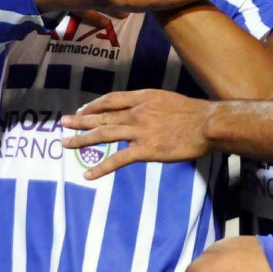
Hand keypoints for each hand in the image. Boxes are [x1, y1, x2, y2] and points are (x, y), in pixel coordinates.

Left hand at [60, 90, 211, 179]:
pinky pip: (118, 159)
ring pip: (103, 134)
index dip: (94, 105)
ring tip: (65, 143)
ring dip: (82, 139)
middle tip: (64, 122)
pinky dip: (100, 167)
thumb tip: (140, 110)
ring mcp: (140, 130)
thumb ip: (151, 104)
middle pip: (102, 115)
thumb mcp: (167, 99)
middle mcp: (137, 111)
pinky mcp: (146, 150)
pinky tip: (88, 174)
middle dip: (80, 120)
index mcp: (142, 97)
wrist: (208, 124)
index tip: (83, 110)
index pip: (111, 99)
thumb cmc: (194, 113)